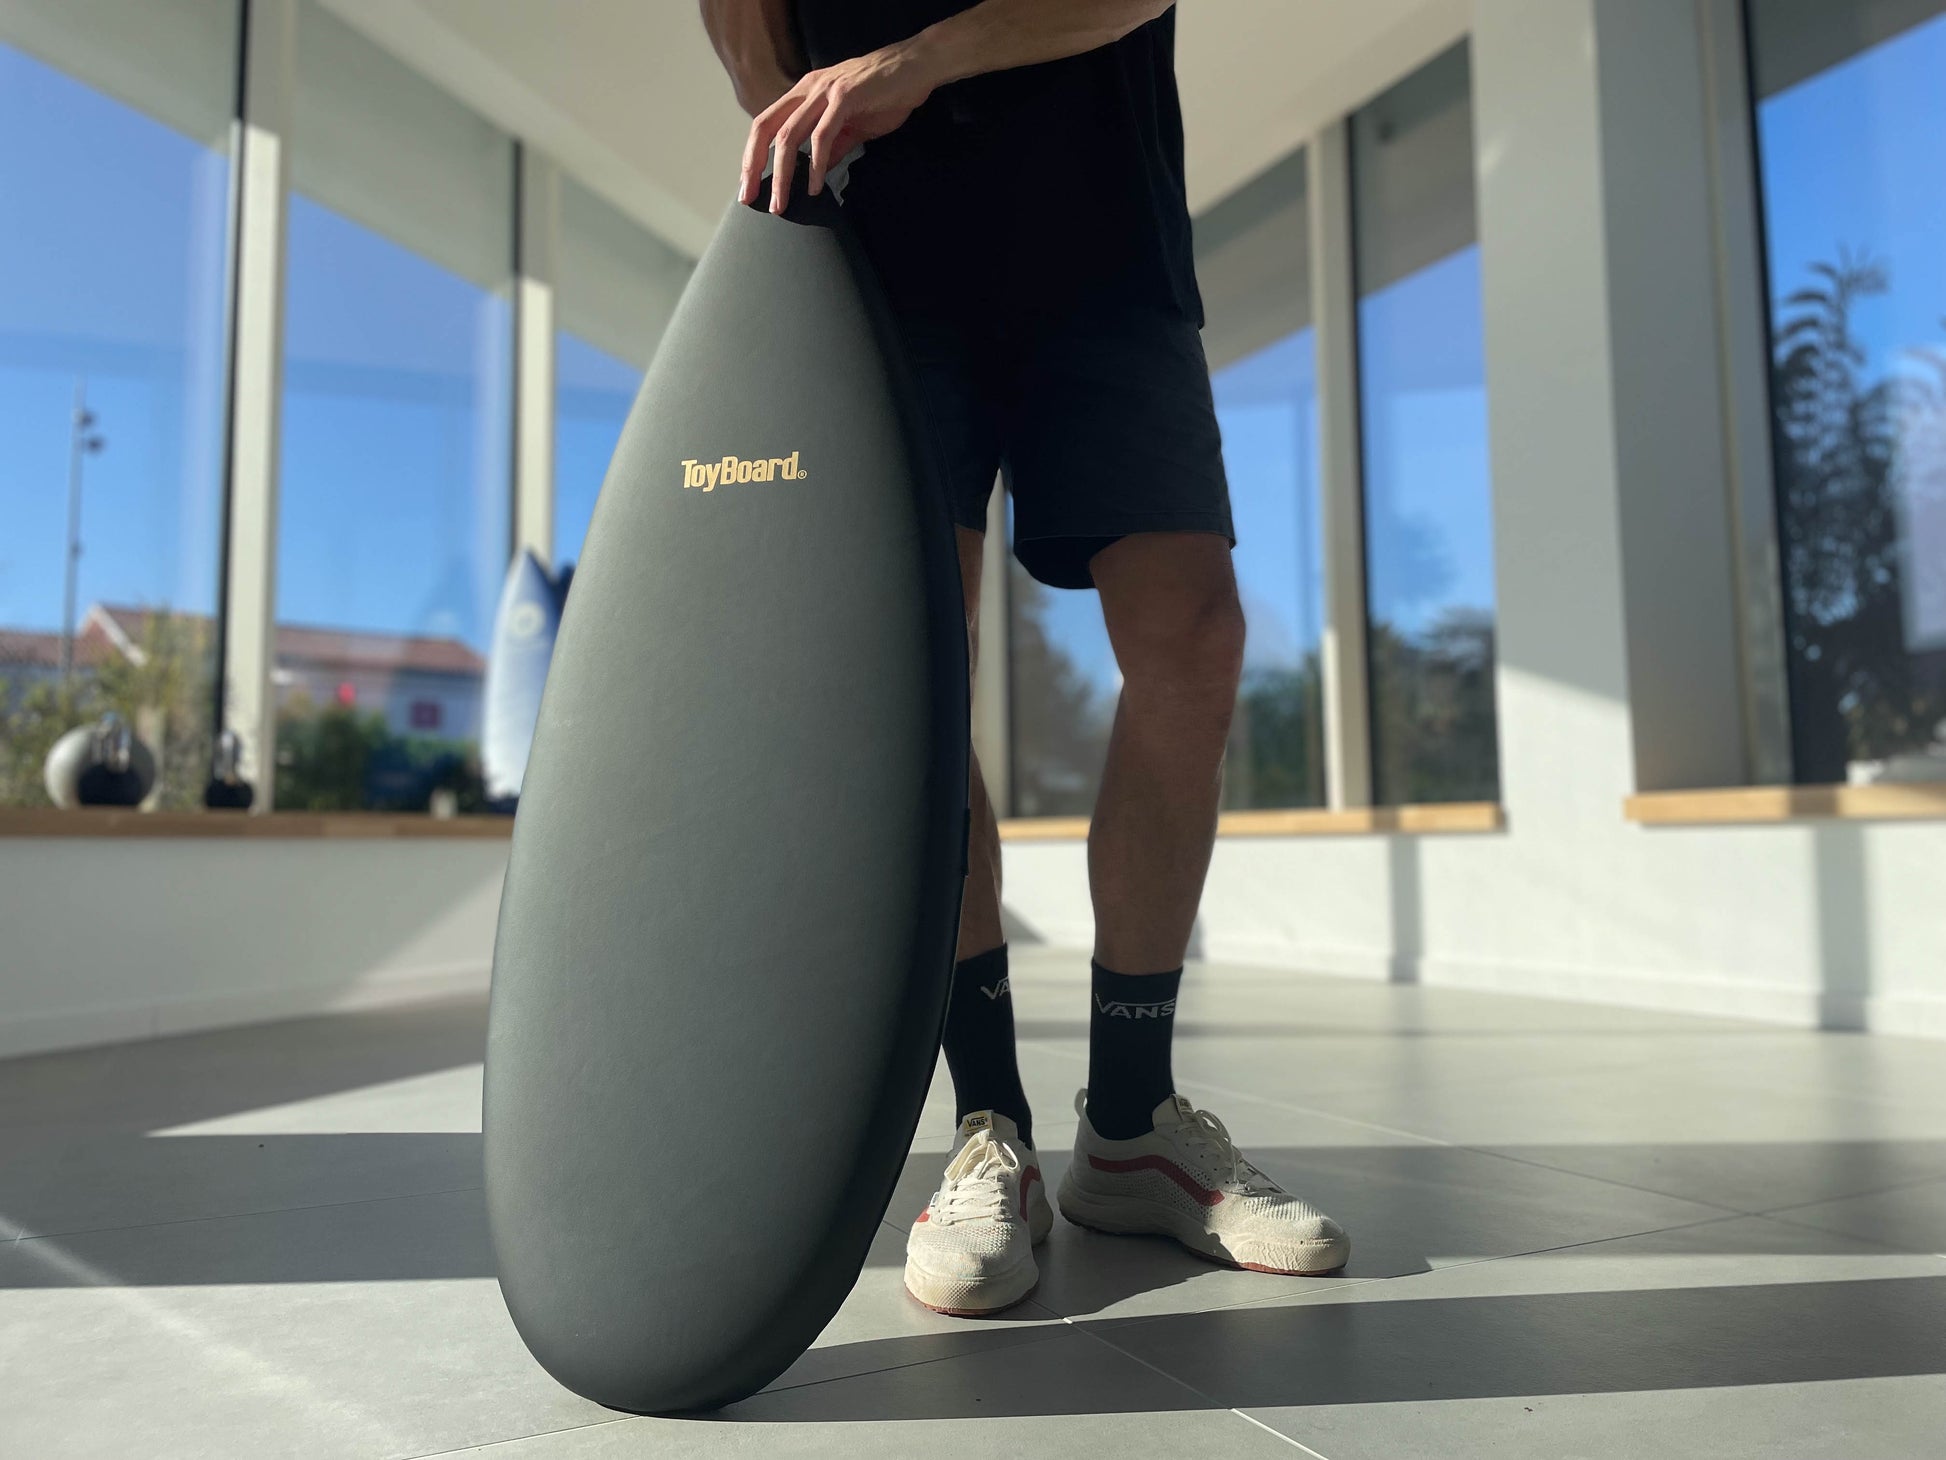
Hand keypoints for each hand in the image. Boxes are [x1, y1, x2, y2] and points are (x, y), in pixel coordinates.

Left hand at [738, 41, 939, 211]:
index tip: (750, 185)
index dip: (752, 155)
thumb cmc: (886, 93)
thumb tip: (820, 168)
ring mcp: (825, 92)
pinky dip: (816, 165)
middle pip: (766, 128)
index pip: (766, 124)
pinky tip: (815, 187)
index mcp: (805, 93)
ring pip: (789, 136)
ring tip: (781, 203)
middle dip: (753, 166)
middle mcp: (808, 89)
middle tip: (750, 198)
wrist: (916, 67)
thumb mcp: (852, 123)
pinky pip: (823, 136)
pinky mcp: (845, 97)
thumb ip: (833, 143)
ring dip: (782, 175)